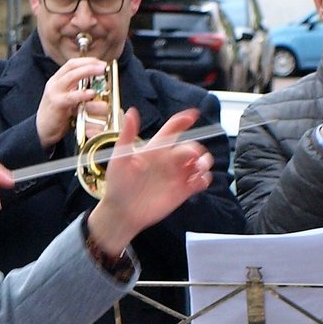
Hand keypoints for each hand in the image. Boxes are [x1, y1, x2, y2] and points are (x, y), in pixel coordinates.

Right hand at [36, 57, 112, 149]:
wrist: (42, 131)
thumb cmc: (58, 115)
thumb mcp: (69, 98)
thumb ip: (79, 90)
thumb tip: (98, 84)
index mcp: (58, 80)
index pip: (72, 64)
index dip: (87, 61)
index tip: (101, 63)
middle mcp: (55, 83)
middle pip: (72, 66)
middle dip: (90, 64)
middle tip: (104, 66)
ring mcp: (54, 92)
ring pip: (71, 76)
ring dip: (88, 72)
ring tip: (101, 72)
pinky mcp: (56, 104)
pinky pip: (70, 97)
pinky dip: (82, 94)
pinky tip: (91, 93)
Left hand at [85, 108, 214, 256]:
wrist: (121, 212)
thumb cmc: (118, 184)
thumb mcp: (120, 157)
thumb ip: (127, 134)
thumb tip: (131, 111)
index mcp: (156, 148)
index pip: (173, 129)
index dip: (184, 120)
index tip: (193, 115)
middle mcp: (169, 160)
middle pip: (191, 147)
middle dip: (196, 149)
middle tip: (192, 157)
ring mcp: (177, 175)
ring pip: (200, 162)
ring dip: (204, 162)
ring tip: (198, 168)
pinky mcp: (182, 191)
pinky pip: (201, 181)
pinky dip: (204, 179)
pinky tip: (197, 181)